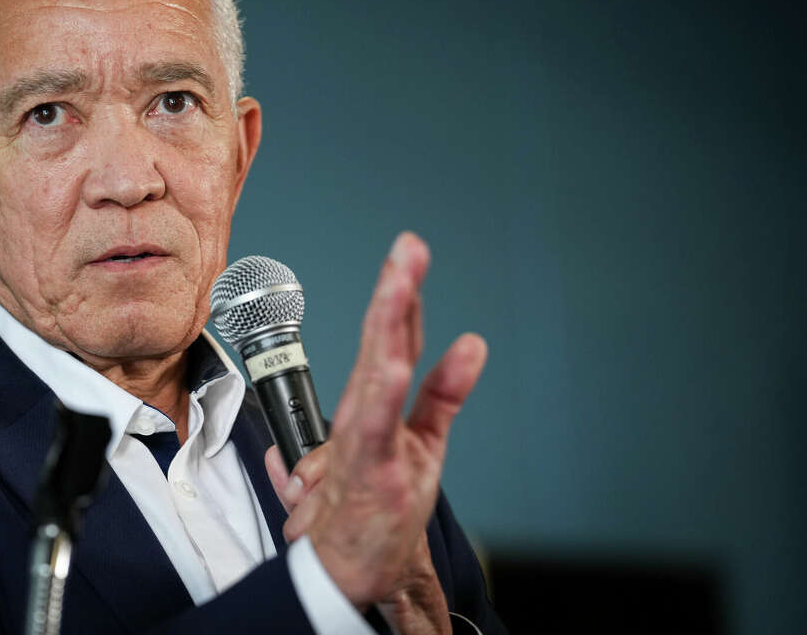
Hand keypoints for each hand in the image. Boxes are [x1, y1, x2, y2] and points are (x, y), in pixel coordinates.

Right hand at [265, 232, 485, 624]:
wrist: (342, 569)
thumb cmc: (375, 507)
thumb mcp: (426, 440)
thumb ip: (446, 391)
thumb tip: (473, 343)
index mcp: (375, 403)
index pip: (392, 338)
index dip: (402, 294)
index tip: (410, 252)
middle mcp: (364, 412)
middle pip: (381, 341)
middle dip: (395, 290)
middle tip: (407, 247)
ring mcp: (364, 437)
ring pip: (374, 370)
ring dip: (387, 325)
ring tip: (399, 284)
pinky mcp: (368, 469)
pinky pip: (373, 427)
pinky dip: (382, 394)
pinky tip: (392, 364)